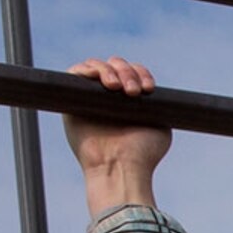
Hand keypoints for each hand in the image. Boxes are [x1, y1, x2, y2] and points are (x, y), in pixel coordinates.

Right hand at [65, 57, 170, 211]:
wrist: (121, 166)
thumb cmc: (143, 153)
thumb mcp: (160, 126)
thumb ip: (156, 105)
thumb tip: (151, 89)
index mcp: (130, 101)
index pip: (133, 73)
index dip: (140, 73)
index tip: (149, 89)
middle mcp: (110, 97)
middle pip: (116, 65)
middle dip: (127, 71)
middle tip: (132, 92)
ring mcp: (90, 97)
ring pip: (97, 66)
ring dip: (110, 70)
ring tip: (117, 88)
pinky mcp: (71, 99)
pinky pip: (75, 72)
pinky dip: (87, 69)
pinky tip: (100, 78)